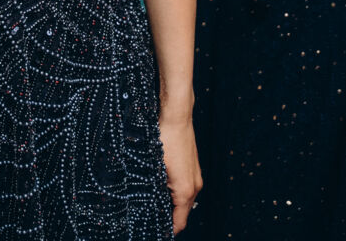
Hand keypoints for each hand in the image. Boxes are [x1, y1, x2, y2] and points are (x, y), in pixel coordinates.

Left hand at [159, 115, 201, 231]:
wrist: (176, 116)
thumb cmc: (164, 140)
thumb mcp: (155, 169)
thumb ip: (155, 191)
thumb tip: (150, 205)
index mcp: (186, 191)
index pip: (179, 222)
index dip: (167, 230)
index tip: (156, 232)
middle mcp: (195, 186)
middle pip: (182, 213)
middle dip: (168, 218)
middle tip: (150, 219)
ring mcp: (195, 177)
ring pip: (183, 200)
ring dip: (170, 204)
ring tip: (152, 204)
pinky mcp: (193, 168)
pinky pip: (185, 188)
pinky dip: (174, 193)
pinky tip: (160, 187)